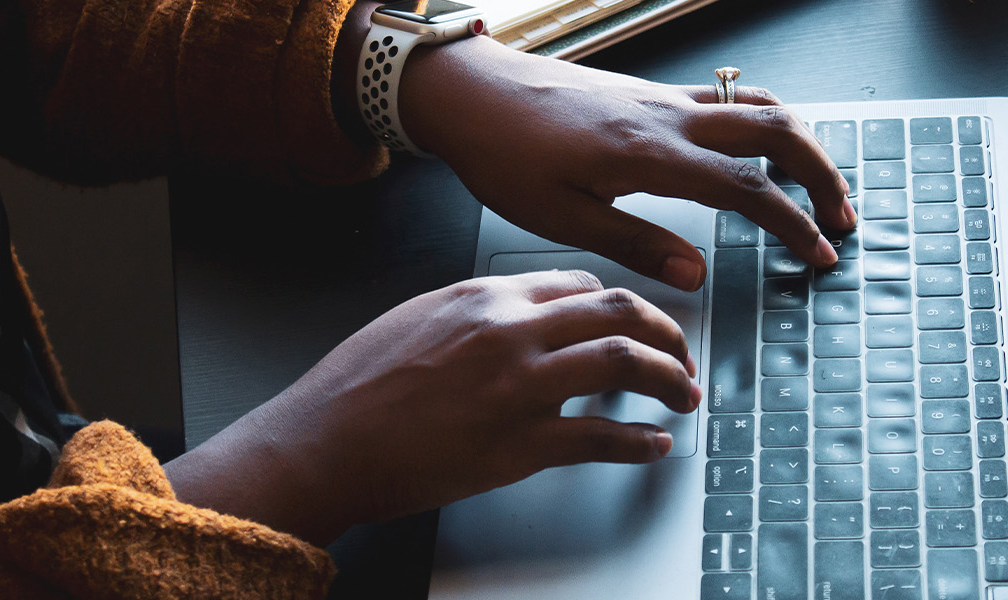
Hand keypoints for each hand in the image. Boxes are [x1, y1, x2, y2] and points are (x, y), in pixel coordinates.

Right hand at [165, 271, 700, 545]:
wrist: (323, 441)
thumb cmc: (357, 386)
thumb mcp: (417, 318)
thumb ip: (477, 312)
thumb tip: (521, 317)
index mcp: (486, 296)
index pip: (582, 284)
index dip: (622, 305)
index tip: (637, 325)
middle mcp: (511, 331)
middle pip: (620, 311)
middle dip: (667, 333)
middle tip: (682, 357)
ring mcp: (519, 387)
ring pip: (626, 362)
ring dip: (670, 379)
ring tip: (684, 396)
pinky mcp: (519, 445)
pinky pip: (602, 438)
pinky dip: (639, 443)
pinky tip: (653, 446)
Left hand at [398, 36, 853, 290]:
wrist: (471, 93)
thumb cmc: (503, 155)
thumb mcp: (560, 219)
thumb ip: (636, 245)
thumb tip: (697, 275)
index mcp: (650, 154)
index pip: (747, 188)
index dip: (792, 224)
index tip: (818, 255)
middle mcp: (668, 117)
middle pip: (776, 131)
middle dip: (822, 174)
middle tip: (841, 219)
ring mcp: (663, 99)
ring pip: (758, 106)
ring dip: (800, 143)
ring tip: (818, 186)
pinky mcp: (651, 94)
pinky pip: (728, 98)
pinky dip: (764, 122)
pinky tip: (763, 150)